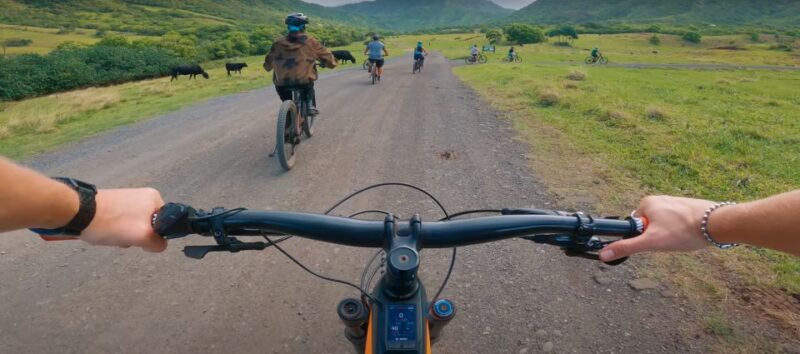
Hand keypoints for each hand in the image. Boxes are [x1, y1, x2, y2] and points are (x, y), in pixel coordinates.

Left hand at [79, 188, 166, 252]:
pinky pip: (121, 222)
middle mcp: (142, 195)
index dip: (154, 235)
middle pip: (148, 225)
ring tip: (111, 235)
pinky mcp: (112, 204)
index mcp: (154, 197)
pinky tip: (105, 231)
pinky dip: (114, 229)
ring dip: (124, 235)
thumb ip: (157, 243)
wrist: (78, 212)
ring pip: (133, 225)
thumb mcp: (142, 236)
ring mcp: (126, 198)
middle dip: (136, 236)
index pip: (165, 223)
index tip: (139, 238)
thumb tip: (159, 244)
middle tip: (124, 238)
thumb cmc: (113, 223)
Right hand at [600, 196, 714, 261]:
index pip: (635, 226)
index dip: (644, 237)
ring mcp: (674, 202)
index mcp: (646, 203)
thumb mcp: (652, 242)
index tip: (657, 241)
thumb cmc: (684, 231)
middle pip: (650, 227)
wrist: (718, 224)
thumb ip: (627, 247)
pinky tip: (691, 234)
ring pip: (664, 226)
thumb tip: (603, 254)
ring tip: (683, 238)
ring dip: (671, 235)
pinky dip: (681, 231)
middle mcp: (659, 199)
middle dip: (658, 237)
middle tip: (671, 241)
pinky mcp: (687, 207)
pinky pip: (677, 223)